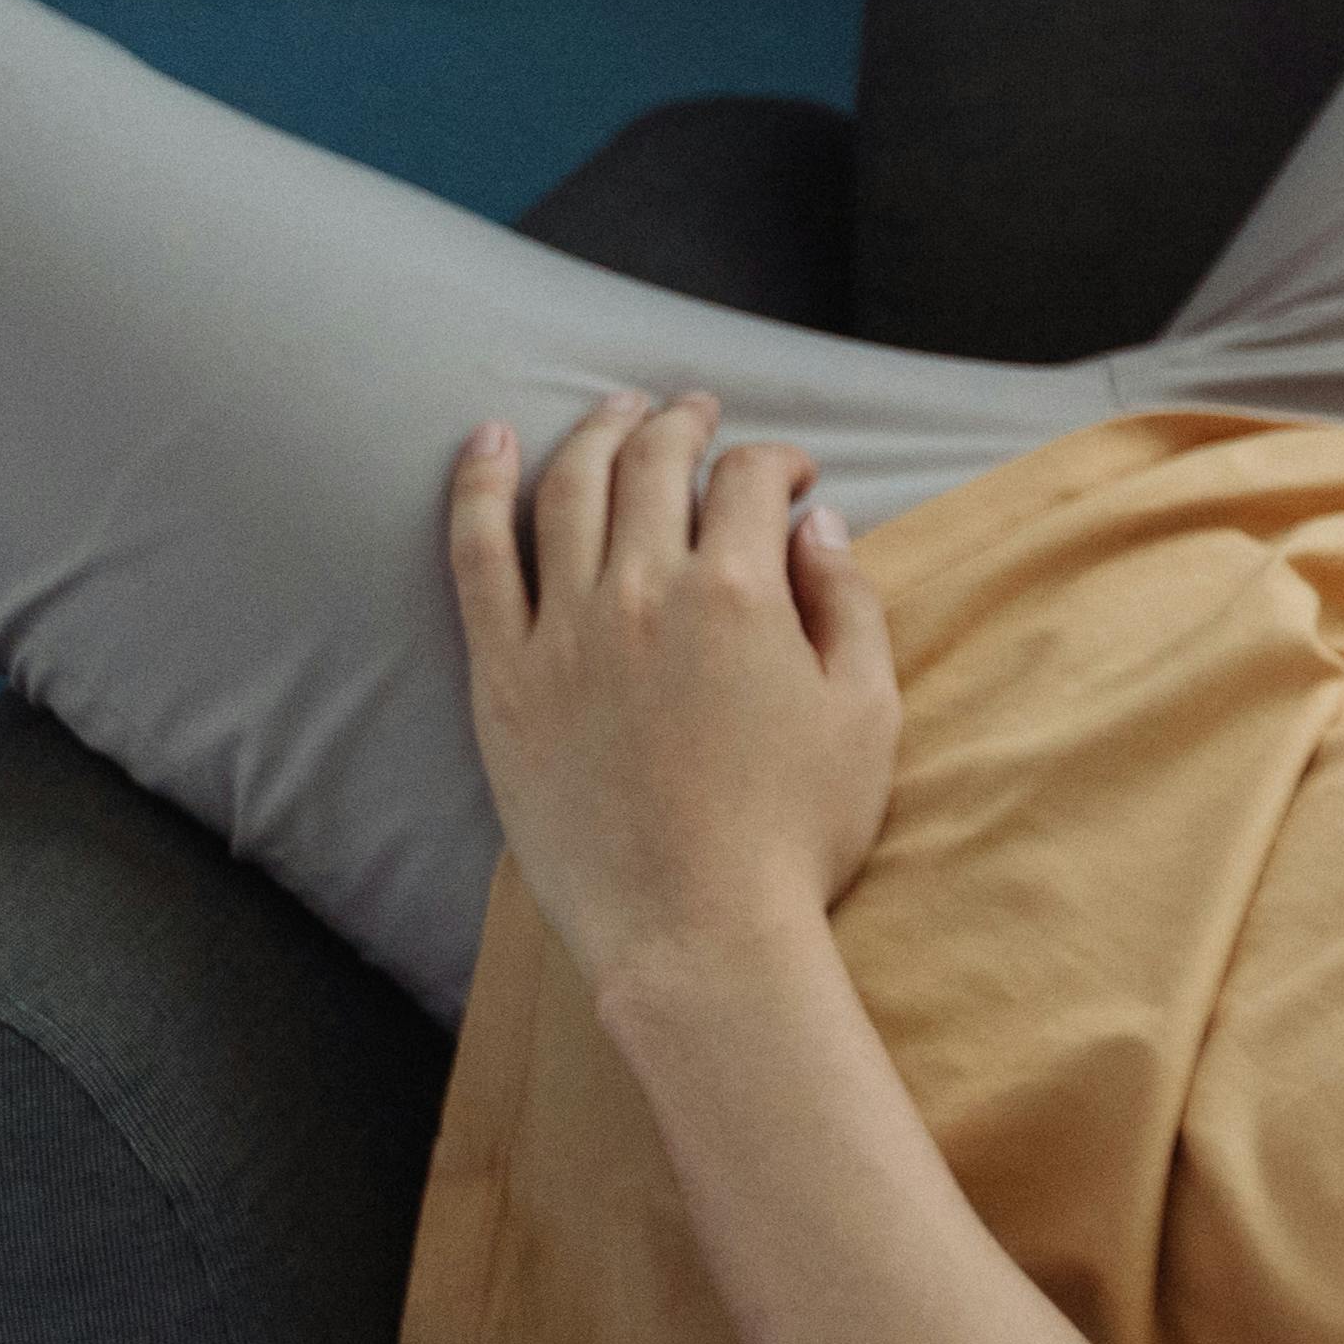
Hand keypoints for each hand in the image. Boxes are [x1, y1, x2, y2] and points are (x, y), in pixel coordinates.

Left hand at [442, 391, 905, 996]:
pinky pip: (477, 557)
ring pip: (567, 490)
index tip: (792, 479)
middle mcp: (644, 591)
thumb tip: (816, 526)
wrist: (695, 933)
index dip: (777, 461)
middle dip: (683, 424)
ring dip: (595, 433)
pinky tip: (485, 443)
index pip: (750, 479)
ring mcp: (564, 631)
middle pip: (654, 465)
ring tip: (614, 410)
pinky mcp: (504, 677)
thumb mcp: (866, 713)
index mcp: (742, 594)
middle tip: (696, 412)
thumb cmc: (797, 832)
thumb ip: (846, 604)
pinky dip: (477, 487)